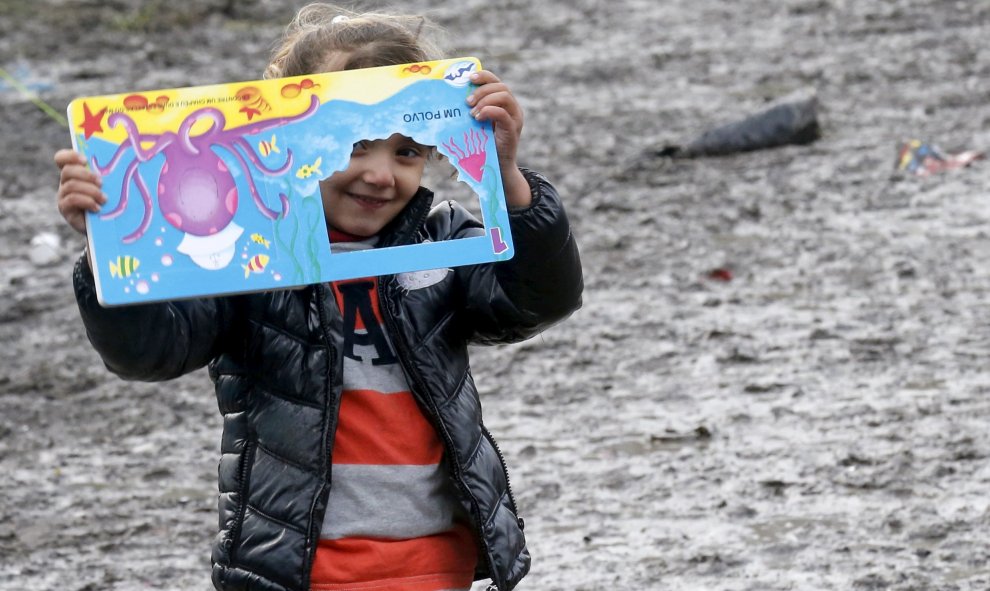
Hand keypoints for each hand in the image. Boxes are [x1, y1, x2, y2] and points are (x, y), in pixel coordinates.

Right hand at [55, 149, 105, 234]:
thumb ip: (109, 174)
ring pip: (70, 186)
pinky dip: (86, 202)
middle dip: (86, 175)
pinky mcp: (65, 209)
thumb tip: (125, 160)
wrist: (106, 225)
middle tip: (101, 183)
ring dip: (90, 190)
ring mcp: (63, 196)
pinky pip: (71, 200)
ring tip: (104, 199)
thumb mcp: (110, 186)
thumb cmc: (111, 202)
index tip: (85, 160)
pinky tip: (97, 208)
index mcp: (75, 172)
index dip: (70, 156)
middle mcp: (66, 182)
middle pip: (67, 171)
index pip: (62, 159)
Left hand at [466, 70, 530, 207]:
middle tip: (467, 102)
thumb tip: (450, 99)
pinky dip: (489, 111)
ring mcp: (515, 119)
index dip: (483, 76)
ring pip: (504, 96)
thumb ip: (471, 111)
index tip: (468, 78)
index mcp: (503, 104)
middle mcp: (512, 108)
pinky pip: (503, 114)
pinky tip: (477, 118)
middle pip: (501, 86)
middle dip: (482, 90)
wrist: (496, 168)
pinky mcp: (513, 130)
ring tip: (472, 112)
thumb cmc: (483, 146)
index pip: (496, 81)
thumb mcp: (476, 124)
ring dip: (485, 100)